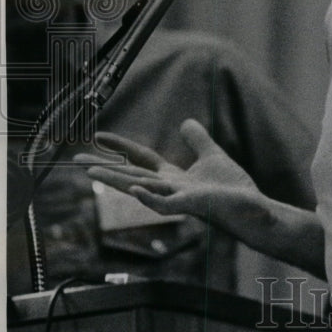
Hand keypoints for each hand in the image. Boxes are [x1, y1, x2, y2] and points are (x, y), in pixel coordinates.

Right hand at [75, 118, 266, 222]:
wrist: (253, 209)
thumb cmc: (232, 189)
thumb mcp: (212, 156)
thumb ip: (198, 140)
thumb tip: (185, 122)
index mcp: (173, 178)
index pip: (141, 159)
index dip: (120, 147)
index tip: (99, 135)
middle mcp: (170, 189)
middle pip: (132, 175)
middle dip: (105, 169)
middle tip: (77, 161)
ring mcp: (179, 199)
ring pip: (141, 189)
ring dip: (117, 181)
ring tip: (92, 172)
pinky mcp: (192, 207)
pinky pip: (165, 205)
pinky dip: (149, 197)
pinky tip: (136, 188)